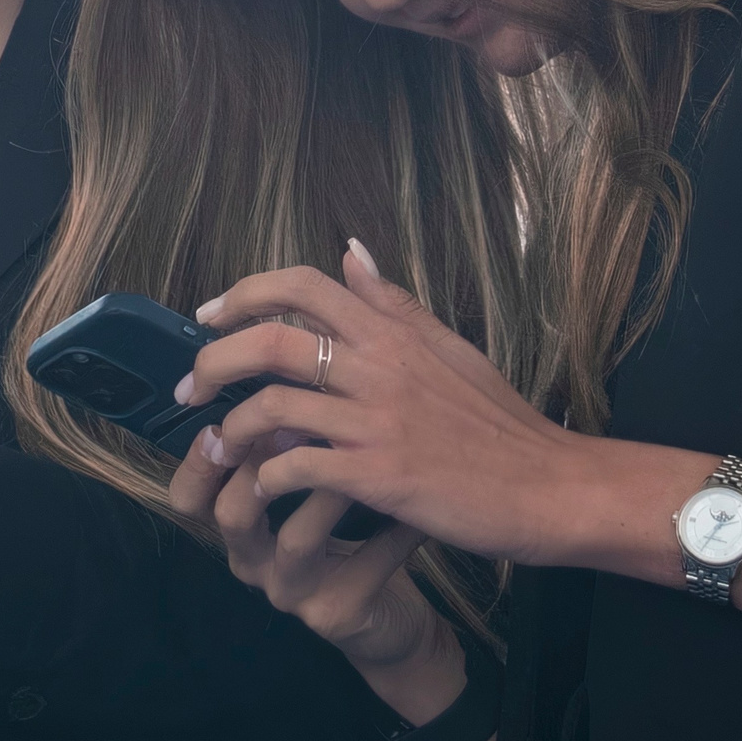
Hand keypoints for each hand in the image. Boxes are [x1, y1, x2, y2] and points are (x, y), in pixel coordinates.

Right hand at [168, 424, 446, 683]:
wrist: (391, 616)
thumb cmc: (344, 533)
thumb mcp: (307, 488)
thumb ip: (283, 440)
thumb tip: (280, 360)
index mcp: (237, 527)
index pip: (189, 497)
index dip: (199, 458)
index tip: (226, 414)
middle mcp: (253, 563)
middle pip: (229, 513)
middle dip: (260, 463)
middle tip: (298, 424)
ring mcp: (293, 594)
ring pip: (296, 538)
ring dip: (329, 490)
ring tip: (363, 454)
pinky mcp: (337, 616)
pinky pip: (363, 564)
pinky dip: (392, 529)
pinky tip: (416, 505)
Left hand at [186, 242, 587, 565]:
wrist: (549, 487)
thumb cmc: (500, 424)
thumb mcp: (450, 349)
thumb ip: (393, 303)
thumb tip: (351, 251)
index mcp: (393, 332)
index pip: (303, 285)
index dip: (243, 293)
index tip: (210, 315)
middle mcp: (381, 366)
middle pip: (271, 340)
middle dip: (215, 359)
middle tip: (192, 385)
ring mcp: (377, 421)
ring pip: (273, 406)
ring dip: (231, 428)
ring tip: (217, 446)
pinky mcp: (379, 475)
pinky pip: (296, 467)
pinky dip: (266, 478)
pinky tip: (262, 488)